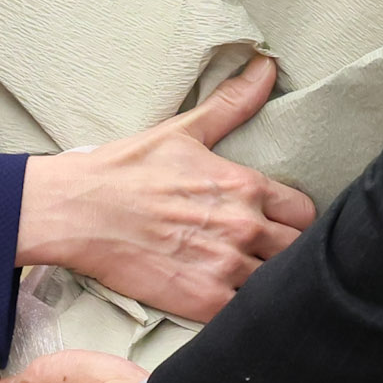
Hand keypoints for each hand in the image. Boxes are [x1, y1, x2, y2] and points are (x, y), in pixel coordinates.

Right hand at [15, 56, 318, 322]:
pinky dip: (243, 312)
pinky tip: (228, 302)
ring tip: (248, 281)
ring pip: (277, 286)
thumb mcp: (184, 131)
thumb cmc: (127, 170)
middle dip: (286, 253)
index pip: (303, 212)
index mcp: (244, 186)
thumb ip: (233, 104)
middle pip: (298, 251)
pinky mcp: (203, 302)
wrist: (78, 212)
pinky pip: (247, 316)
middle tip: (264, 254)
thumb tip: (267, 67)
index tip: (277, 224)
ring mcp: (225, 268)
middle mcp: (243, 227)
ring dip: (266, 284)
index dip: (293, 220)